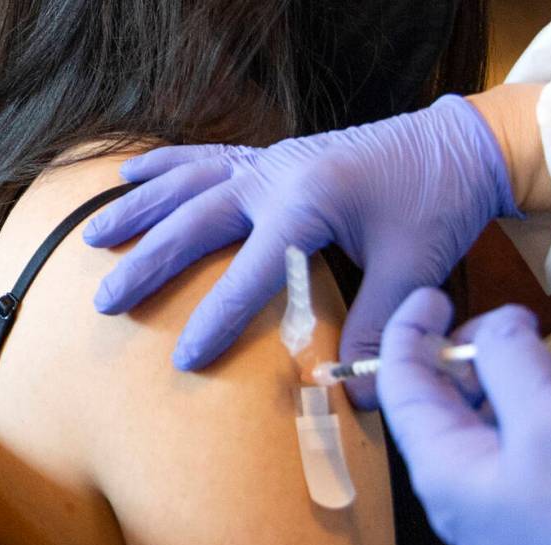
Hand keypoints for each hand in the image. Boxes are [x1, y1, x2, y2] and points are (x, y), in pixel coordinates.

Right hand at [84, 95, 518, 408]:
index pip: (250, 272)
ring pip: (188, 183)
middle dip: (149, 262)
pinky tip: (129, 171)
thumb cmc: (436, 203)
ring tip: (94, 236)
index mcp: (309, 202)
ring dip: (140, 209)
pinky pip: (206, 157)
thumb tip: (352, 391)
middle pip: (196, 220)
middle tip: (107, 301)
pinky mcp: (274, 156)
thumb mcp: (413, 269)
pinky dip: (165, 165)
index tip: (182, 360)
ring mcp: (271, 160)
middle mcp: (277, 175)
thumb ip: (378, 328)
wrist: (455, 146)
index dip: (215, 320)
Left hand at [377, 288, 550, 544]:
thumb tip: (499, 322)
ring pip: (472, 419)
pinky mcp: (520, 507)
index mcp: (440, 466)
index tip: (434, 294)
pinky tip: (549, 391)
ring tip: (532, 349)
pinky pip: (502, 442)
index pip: (399, 384)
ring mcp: (485, 500)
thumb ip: (512, 361)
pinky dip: (516, 406)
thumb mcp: (550, 420)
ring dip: (494, 375)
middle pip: (434, 399)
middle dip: (462, 350)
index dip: (408, 330)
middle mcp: (451, 485)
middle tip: (507, 322)